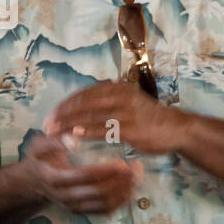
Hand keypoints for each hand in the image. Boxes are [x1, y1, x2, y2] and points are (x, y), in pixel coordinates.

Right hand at [23, 133, 136, 213]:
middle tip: (134, 167)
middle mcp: (64, 196)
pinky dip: (121, 201)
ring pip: (104, 204)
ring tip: (136, 175)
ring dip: (124, 191)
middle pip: (97, 192)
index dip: (104, 170)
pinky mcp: (82, 211)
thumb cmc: (40, 159)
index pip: (83, 176)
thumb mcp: (39, 144)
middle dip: (119, 181)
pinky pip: (105, 211)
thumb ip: (54, 141)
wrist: (34, 182)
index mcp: (54, 178)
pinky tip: (130, 187)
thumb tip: (74, 140)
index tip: (121, 162)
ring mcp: (74, 206)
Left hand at [43, 81, 180, 154]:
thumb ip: (107, 102)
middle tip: (46, 125)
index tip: (50, 115)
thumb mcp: (127, 102)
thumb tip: (80, 108)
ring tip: (54, 132)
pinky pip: (105, 129)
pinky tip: (75, 135)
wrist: (177, 129)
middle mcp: (120, 96)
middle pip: (83, 103)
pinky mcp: (131, 128)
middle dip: (62, 114)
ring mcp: (126, 111)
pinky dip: (88, 132)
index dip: (65, 105)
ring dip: (69, 124)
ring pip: (91, 116)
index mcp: (117, 88)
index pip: (84, 94)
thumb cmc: (149, 118)